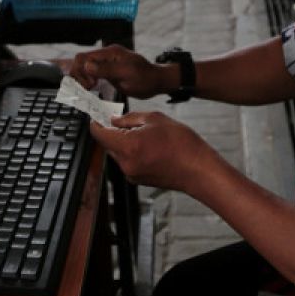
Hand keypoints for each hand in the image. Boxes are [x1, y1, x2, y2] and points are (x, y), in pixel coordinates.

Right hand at [69, 44, 172, 98]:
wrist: (157, 82)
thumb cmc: (146, 78)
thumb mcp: (126, 74)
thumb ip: (106, 69)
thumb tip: (87, 66)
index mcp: (110, 53)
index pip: (83, 57)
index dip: (81, 72)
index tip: (91, 84)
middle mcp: (106, 56)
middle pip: (81, 62)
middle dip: (80, 76)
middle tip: (90, 88)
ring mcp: (107, 64)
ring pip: (85, 68)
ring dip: (83, 79)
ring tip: (91, 89)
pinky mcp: (108, 72)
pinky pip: (92, 73)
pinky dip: (88, 81)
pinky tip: (93, 88)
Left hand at [89, 111, 217, 192]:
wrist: (198, 170)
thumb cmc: (182, 144)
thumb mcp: (155, 119)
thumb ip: (130, 119)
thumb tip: (114, 119)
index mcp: (128, 146)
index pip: (99, 134)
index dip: (96, 122)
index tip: (97, 115)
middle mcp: (125, 163)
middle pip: (107, 144)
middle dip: (112, 131)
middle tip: (122, 120)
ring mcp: (131, 174)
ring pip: (118, 153)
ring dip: (123, 142)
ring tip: (143, 133)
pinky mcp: (138, 180)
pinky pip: (127, 162)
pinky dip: (131, 152)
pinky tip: (149, 146)